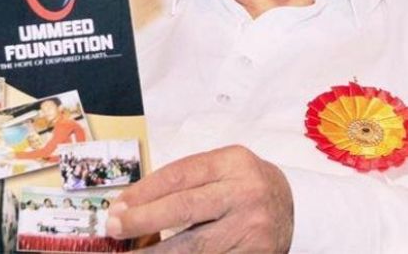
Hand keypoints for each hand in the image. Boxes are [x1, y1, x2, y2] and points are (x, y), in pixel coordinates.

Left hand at [105, 146, 293, 252]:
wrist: (294, 206)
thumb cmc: (245, 183)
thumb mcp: (223, 167)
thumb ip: (186, 179)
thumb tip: (133, 203)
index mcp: (232, 162)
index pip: (179, 176)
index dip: (143, 192)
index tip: (117, 205)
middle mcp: (244, 193)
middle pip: (184, 209)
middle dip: (142, 220)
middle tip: (113, 227)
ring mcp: (252, 228)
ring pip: (194, 246)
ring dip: (156, 253)